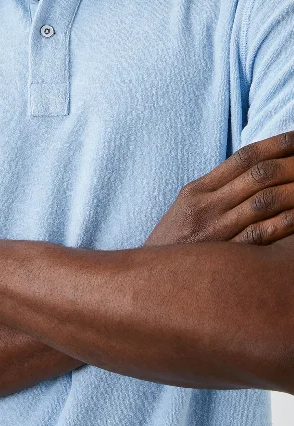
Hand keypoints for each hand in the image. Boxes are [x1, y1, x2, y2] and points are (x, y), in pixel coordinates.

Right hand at [145, 132, 293, 245]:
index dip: (275, 144)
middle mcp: (206, 206)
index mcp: (197, 191)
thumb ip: (215, 191)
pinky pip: (261, 234)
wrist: (147, 281)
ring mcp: (215, 231)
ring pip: (264, 201)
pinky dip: (286, 222)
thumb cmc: (173, 245)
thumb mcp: (186, 209)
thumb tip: (253, 172)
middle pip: (258, 175)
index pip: (243, 158)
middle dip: (291, 164)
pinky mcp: (223, 256)